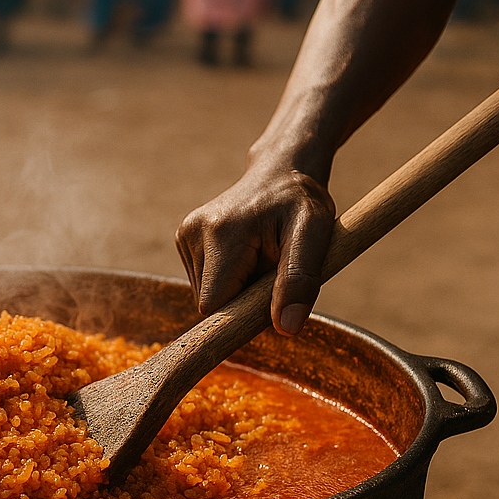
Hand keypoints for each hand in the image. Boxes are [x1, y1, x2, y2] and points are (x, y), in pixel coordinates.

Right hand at [175, 166, 334, 335]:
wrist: (281, 171)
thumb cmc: (301, 201)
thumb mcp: (314, 235)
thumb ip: (299, 281)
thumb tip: (286, 328)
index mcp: (220, 235)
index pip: (214, 306)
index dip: (241, 315)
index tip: (267, 303)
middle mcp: (192, 233)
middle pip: (210, 304)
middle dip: (242, 301)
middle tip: (271, 272)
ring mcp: (184, 236)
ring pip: (206, 296)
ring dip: (235, 291)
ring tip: (260, 260)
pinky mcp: (184, 240)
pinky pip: (204, 283)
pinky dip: (228, 280)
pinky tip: (245, 256)